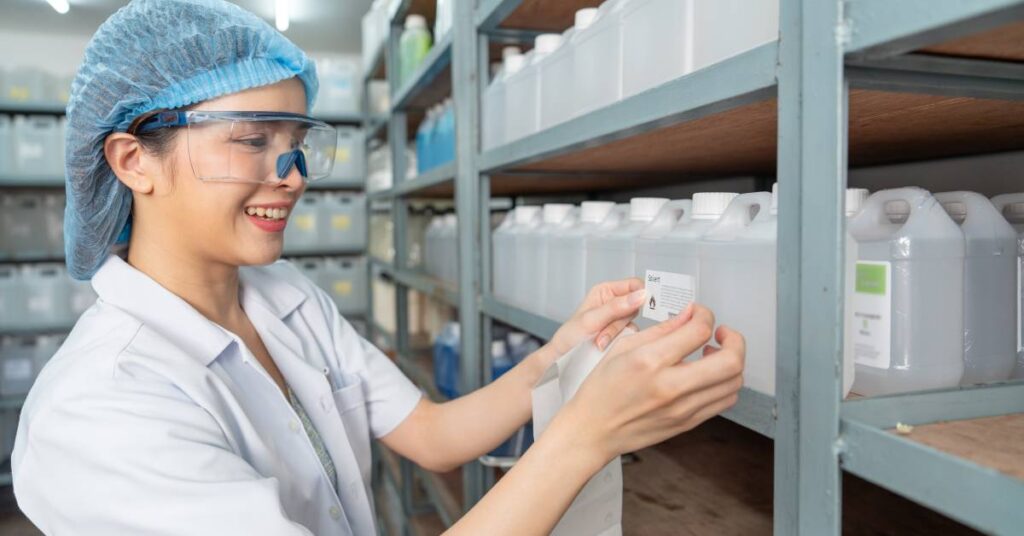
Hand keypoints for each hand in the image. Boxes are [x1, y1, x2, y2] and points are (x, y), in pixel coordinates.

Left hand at [547, 278, 646, 359]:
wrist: (563, 357)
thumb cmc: (570, 335)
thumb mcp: (592, 320)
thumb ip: (616, 308)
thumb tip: (641, 295)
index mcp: (605, 290)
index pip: (634, 284)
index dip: (643, 292)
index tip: (646, 303)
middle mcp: (613, 301)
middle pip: (636, 305)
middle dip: (622, 320)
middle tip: (606, 329)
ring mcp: (618, 318)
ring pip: (632, 321)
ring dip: (617, 332)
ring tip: (600, 340)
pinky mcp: (620, 333)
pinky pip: (630, 334)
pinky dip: (618, 341)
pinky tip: (604, 344)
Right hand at [553, 303, 744, 462]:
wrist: (593, 430)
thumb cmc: (601, 390)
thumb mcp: (623, 347)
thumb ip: (663, 329)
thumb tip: (690, 315)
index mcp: (650, 362)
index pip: (699, 331)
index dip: (705, 315)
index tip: (699, 314)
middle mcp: (671, 387)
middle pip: (731, 361)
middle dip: (734, 340)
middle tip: (721, 333)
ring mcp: (683, 409)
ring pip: (734, 382)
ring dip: (731, 362)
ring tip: (712, 354)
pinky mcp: (688, 423)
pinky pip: (724, 401)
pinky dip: (724, 383)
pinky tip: (707, 375)